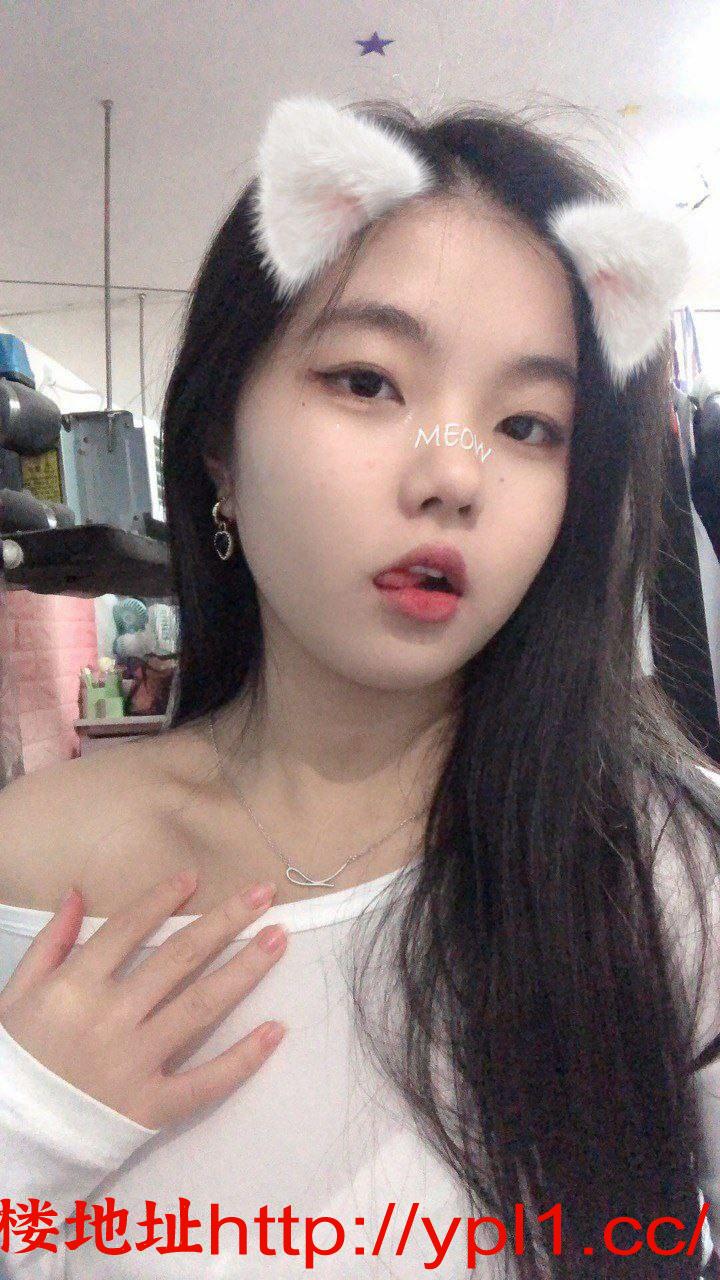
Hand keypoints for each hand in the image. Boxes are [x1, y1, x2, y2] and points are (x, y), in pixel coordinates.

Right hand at [0, 868, 287, 1128]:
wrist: (10, 1138)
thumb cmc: (16, 1061)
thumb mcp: (17, 994)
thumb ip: (51, 943)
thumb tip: (79, 894)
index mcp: (75, 987)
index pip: (129, 929)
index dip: (163, 899)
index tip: (195, 878)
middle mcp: (110, 1018)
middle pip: (179, 958)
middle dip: (226, 921)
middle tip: (264, 894)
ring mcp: (134, 1063)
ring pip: (202, 1007)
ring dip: (245, 969)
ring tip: (278, 939)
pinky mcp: (152, 1106)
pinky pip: (206, 1081)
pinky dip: (244, 1058)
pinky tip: (275, 1029)